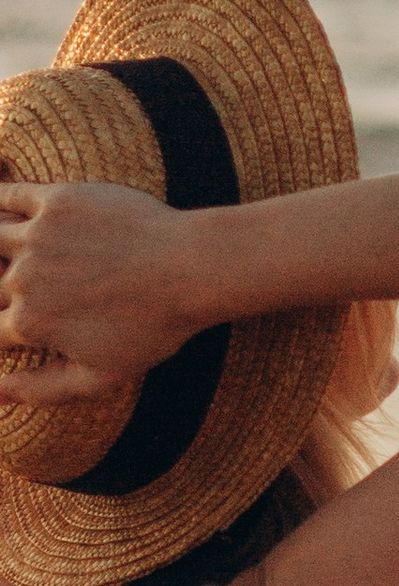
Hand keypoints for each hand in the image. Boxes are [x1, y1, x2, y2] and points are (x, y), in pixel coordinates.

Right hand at [0, 180, 212, 402]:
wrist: (191, 269)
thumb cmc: (153, 328)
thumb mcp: (101, 377)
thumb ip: (41, 390)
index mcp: (30, 323)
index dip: (0, 332)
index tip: (14, 324)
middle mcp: (23, 279)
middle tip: (43, 286)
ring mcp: (37, 236)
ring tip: (10, 255)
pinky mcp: (58, 201)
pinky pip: (9, 195)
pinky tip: (3, 211)